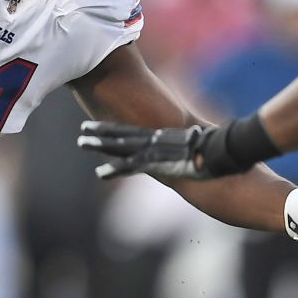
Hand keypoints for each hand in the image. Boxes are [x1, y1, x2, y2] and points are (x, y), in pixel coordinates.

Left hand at [76, 121, 203, 179]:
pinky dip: (114, 169)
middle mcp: (153, 140)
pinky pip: (130, 166)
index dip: (113, 126)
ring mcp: (152, 151)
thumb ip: (185, 142)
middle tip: (83, 128)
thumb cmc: (210, 150)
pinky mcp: (155, 163)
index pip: (131, 129)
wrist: (216, 154)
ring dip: (100, 144)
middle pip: (120, 134)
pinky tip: (100, 173)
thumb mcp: (195, 142)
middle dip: (100, 132)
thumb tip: (186, 142)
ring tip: (81, 142)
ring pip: (119, 146)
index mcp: (159, 135)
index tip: (99, 123)